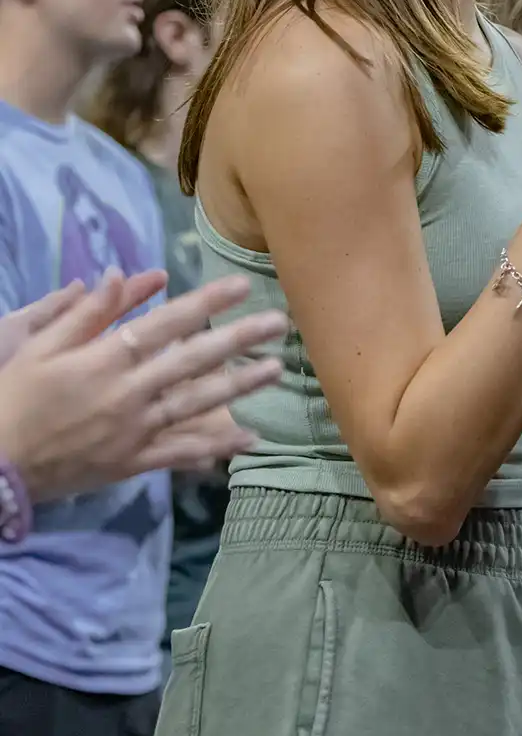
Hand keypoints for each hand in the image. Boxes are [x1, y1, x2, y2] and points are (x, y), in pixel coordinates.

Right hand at [0, 271, 287, 501]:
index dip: (206, 303)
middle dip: (239, 339)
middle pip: (193, 361)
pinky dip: (216, 448)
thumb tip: (118, 273)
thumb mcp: (39, 348)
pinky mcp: (133, 461)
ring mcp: (134, 429)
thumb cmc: (14, 397)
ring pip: (197, 404)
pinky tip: (250, 439)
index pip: (166, 324)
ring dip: (240, 387)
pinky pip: (181, 453)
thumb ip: (84, 313)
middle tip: (281, 322)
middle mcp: (127, 392)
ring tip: (277, 369)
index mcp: (104, 359)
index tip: (242, 285)